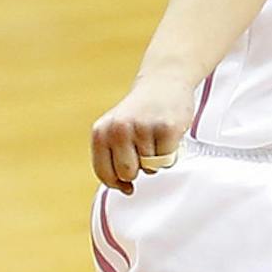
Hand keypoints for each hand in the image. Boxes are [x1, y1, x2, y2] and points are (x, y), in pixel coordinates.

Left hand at [92, 72, 196, 194]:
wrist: (163, 82)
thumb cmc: (139, 112)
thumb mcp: (114, 130)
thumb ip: (112, 159)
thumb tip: (125, 189)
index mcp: (101, 131)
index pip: (104, 173)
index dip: (116, 183)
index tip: (125, 183)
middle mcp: (119, 129)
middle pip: (128, 174)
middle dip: (138, 168)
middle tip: (143, 149)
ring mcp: (142, 128)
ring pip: (151, 167)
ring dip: (156, 158)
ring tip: (155, 136)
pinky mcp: (166, 128)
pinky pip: (168, 160)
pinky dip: (170, 152)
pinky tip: (166, 134)